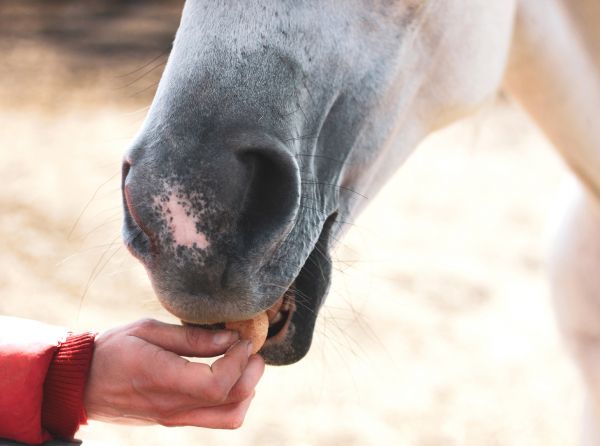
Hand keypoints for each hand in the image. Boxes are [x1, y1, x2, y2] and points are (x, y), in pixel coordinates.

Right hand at [83, 318, 264, 428]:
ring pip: (231, 417)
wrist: (80, 383)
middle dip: (251, 373)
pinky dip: (233, 399)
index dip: (239, 361)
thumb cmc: (111, 349)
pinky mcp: (175, 420)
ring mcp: (175, 417)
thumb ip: (191, 337)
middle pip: (233, 402)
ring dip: (247, 390)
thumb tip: (229, 338)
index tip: (241, 339)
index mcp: (163, 379)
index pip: (217, 384)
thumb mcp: (147, 330)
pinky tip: (226, 374)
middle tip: (250, 349)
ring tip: (241, 363)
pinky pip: (217, 419)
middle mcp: (172, 406)